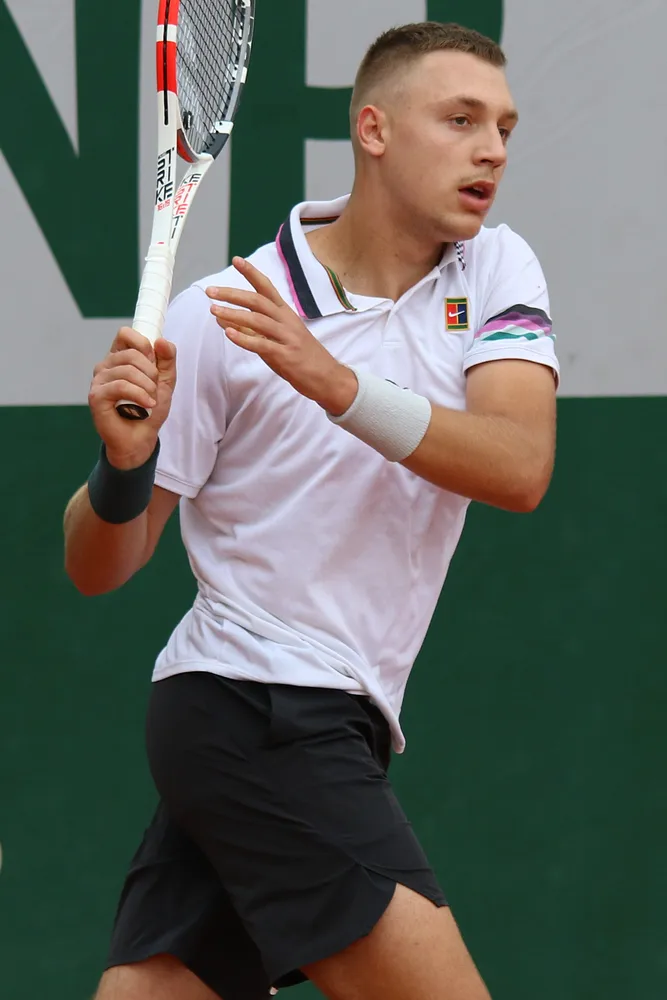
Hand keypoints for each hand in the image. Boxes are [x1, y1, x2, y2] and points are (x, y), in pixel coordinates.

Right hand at [88, 327, 176, 468]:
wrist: (141, 438)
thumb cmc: (149, 410)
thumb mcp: (165, 381)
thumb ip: (167, 359)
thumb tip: (161, 340)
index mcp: (119, 358)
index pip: (125, 333)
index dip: (144, 345)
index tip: (154, 364)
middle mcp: (105, 366)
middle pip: (131, 353)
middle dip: (151, 372)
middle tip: (155, 390)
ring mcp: (98, 381)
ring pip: (127, 370)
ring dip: (147, 387)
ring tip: (151, 401)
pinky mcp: (96, 396)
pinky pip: (121, 386)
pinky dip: (139, 395)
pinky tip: (146, 405)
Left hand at [206, 257, 357, 415]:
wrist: (328, 378)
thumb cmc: (300, 357)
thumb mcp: (277, 337)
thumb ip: (250, 327)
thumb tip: (222, 316)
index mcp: (286, 313)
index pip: (267, 288)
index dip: (252, 273)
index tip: (236, 260)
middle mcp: (287, 321)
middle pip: (258, 301)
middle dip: (233, 294)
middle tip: (211, 291)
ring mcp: (287, 338)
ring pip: (258, 321)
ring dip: (233, 314)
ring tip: (214, 310)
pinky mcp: (285, 356)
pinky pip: (262, 345)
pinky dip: (244, 339)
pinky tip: (229, 333)